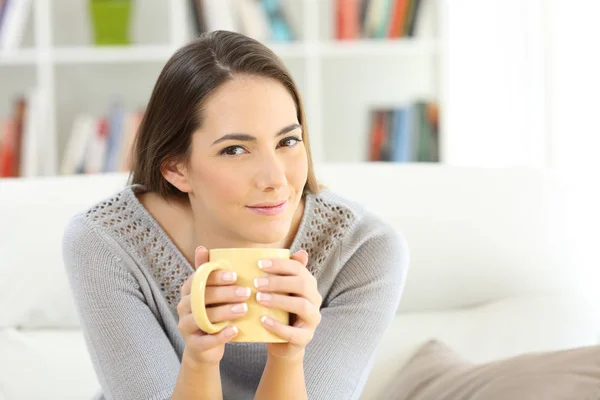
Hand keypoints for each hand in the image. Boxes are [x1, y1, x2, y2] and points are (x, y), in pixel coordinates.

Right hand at [176, 246, 251, 366]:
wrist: (205, 348)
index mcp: (188, 291)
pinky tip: (235, 330)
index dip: (216, 277)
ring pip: (204, 318)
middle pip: (203, 298)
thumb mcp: (211, 293)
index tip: (235, 275)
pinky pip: (205, 340)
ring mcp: (185, 326)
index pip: (200, 280)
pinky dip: (221, 336)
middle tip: (246, 292)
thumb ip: (208, 272)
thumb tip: (202, 247)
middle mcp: (183, 307)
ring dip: (225, 312)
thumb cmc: (212, 313)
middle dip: (226, 294)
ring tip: (244, 309)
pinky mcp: (192, 345)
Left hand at [255, 250, 322, 360]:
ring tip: (258, 299)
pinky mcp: (305, 338)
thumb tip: (300, 252)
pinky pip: (294, 332)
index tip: (259, 264)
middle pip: (302, 285)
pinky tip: (262, 320)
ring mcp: (312, 320)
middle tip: (256, 283)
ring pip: (301, 306)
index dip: (280, 265)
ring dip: (278, 301)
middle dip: (278, 282)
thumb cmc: (279, 312)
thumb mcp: (280, 292)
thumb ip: (284, 273)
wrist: (282, 343)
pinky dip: (277, 326)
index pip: (298, 269)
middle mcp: (315, 300)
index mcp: (309, 285)